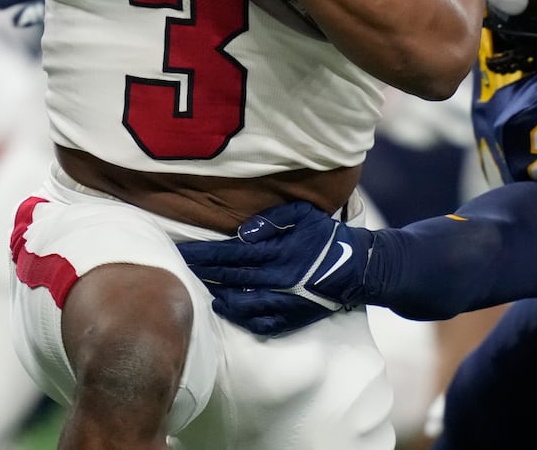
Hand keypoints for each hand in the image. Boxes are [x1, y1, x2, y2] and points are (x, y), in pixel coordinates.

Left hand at [177, 200, 374, 336]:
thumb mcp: (305, 214)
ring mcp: (282, 302)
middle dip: (202, 272)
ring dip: (217, 293)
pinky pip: (258, 322)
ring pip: (239, 302)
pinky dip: (238, 317)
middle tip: (178, 267)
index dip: (204, 254)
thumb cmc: (328, 236)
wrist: (358, 268)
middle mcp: (276, 279)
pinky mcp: (290, 317)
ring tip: (199, 286)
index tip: (182, 251)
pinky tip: (225, 307)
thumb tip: (243, 233)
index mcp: (277, 252)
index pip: (230, 254)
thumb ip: (274, 219)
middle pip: (229, 277)